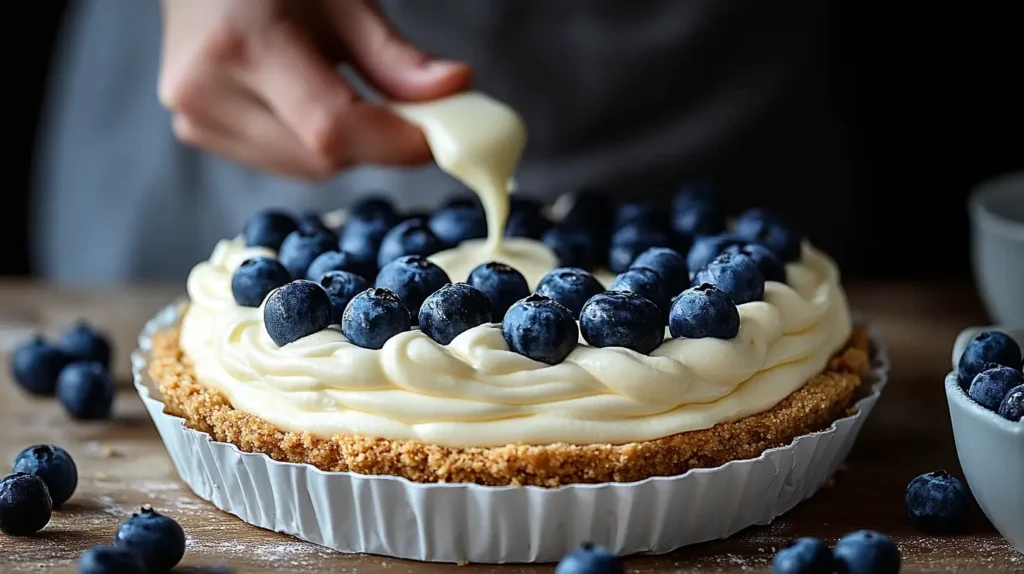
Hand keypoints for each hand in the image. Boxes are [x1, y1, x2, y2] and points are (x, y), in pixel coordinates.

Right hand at [158, 0, 470, 178]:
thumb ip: (394, 56)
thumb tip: (455, 92)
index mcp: (242, 43)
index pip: (332, 127)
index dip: (397, 143)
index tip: (446, 139)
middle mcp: (207, 89)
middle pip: (323, 156)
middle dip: (379, 141)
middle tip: (414, 113)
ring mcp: (195, 116)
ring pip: (306, 169)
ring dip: (348, 146)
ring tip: (350, 91)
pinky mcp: (196, 131)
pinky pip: (281, 162)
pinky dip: (314, 145)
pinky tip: (310, 100)